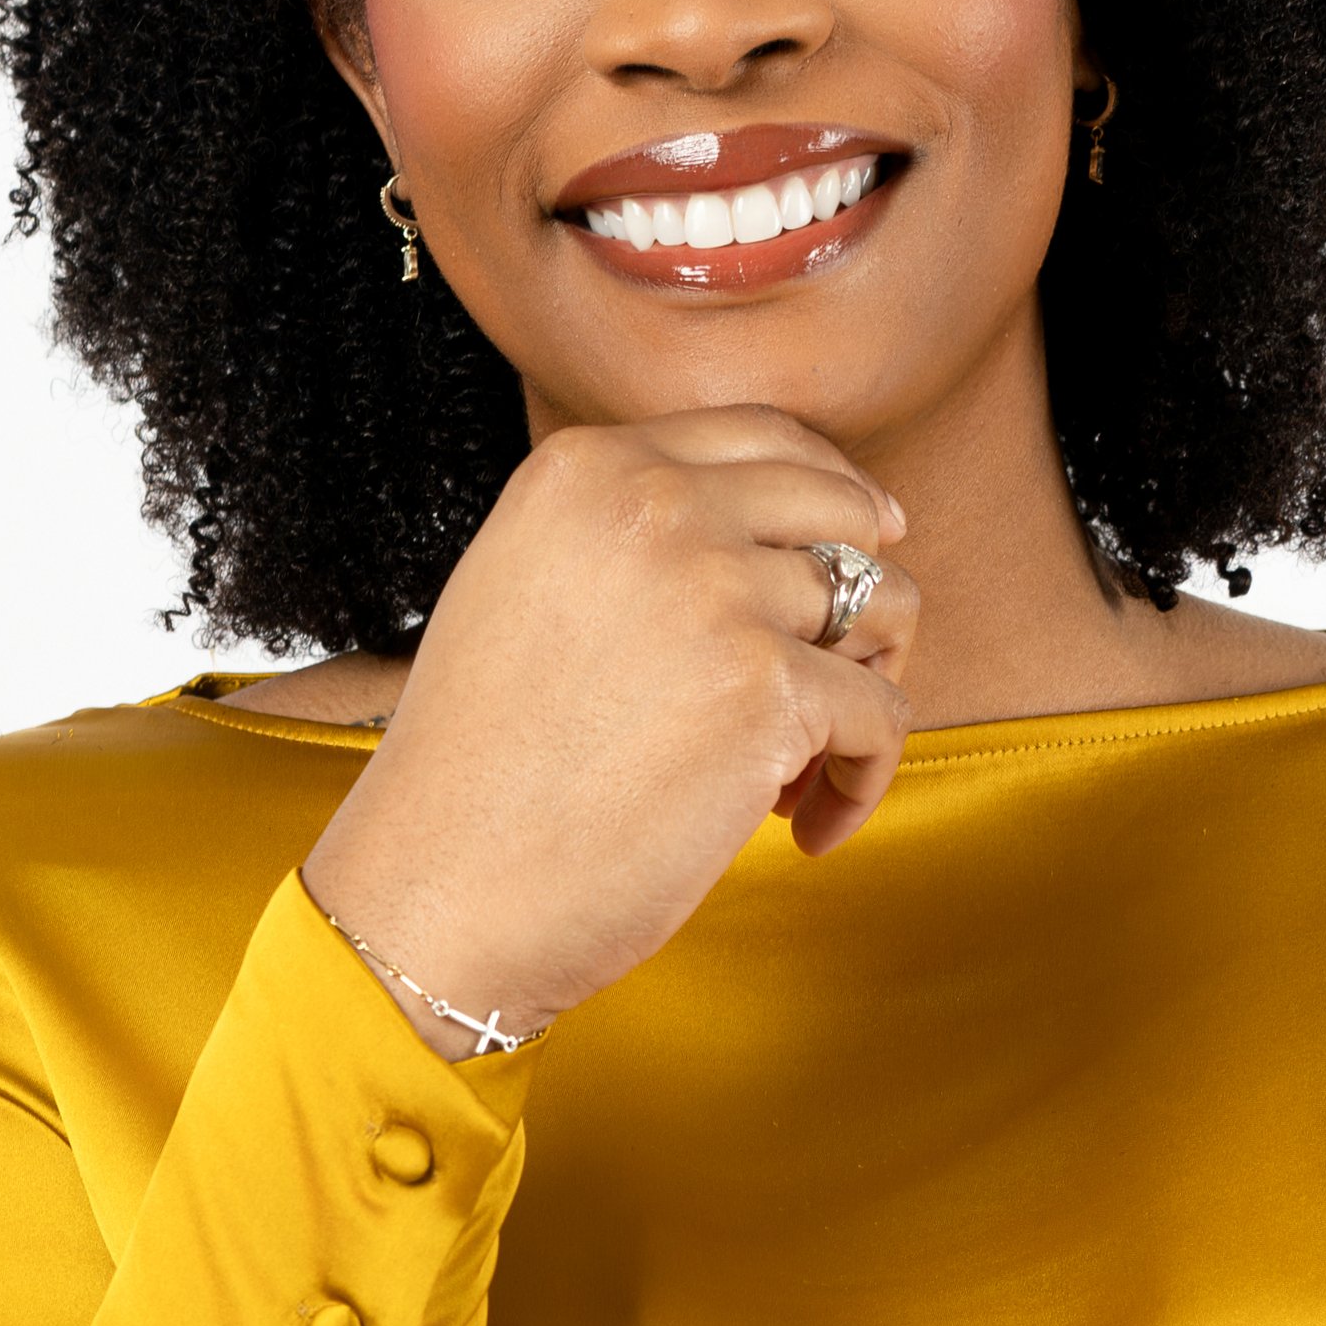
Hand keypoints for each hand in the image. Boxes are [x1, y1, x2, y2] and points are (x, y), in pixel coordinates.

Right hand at [304, 405, 916, 1050]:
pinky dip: (862, 781)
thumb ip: (635, 540)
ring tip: (803, 768)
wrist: (439, 888)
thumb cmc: (484, 771)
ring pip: (886, 607)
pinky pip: (883, 716)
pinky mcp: (766, 689)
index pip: (767, 437)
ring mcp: (716, 590)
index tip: (866, 551)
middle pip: (845, 510)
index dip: (834, 498)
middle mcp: (654, 504)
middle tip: (842, 681)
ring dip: (867, 690)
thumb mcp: (530, 591)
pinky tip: (806, 829)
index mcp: (590, 468)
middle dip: (868, 595)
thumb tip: (795, 543)